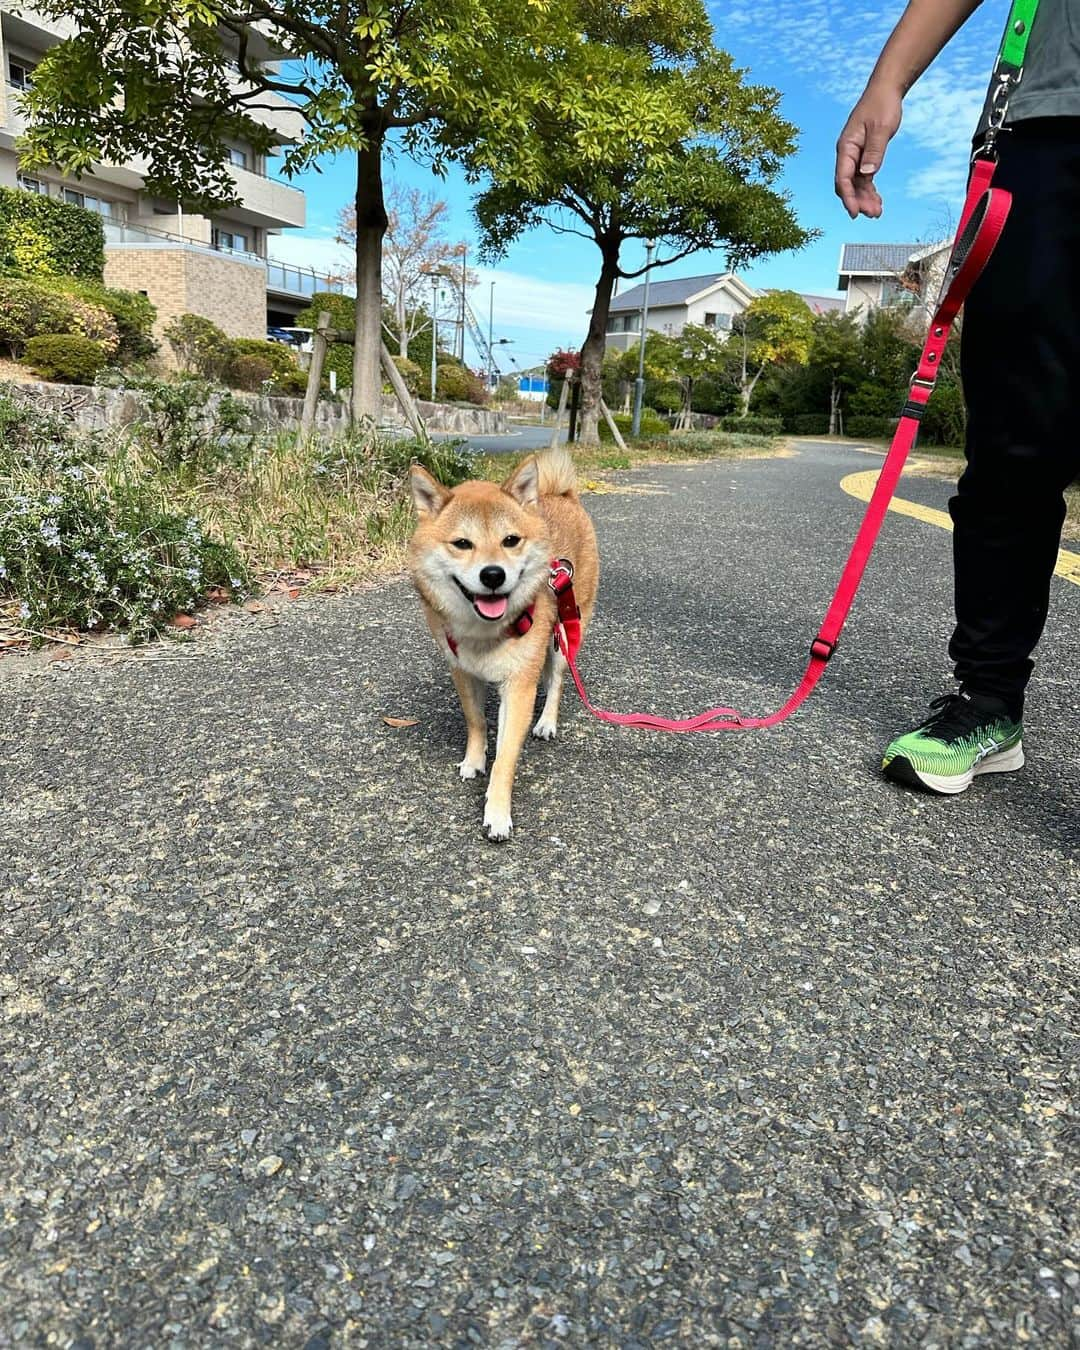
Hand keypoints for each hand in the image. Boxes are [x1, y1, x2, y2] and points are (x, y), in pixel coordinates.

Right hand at [835, 86, 902, 218]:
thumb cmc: (882, 105)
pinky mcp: (864, 155)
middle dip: (858, 201)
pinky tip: (877, 201)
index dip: (848, 197)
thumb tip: (867, 175)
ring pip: (856, 184)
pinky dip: (870, 190)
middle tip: (873, 214)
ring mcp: (855, 155)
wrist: (886, 90)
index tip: (855, 212)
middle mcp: (848, 154)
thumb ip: (874, 152)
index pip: (842, 178)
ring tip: (877, 212)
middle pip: (848, 185)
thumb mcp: (881, 128)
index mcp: (846, 147)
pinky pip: (864, 178)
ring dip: (865, 199)